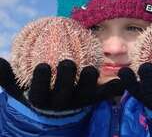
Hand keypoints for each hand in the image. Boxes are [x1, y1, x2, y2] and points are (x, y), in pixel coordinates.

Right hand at [0, 58, 122, 115]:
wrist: (55, 106)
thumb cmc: (37, 91)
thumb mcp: (17, 86)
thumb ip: (6, 77)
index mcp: (44, 99)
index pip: (40, 93)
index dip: (41, 81)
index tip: (43, 66)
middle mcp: (63, 103)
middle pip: (64, 94)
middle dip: (66, 79)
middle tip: (69, 63)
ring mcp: (80, 100)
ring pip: (86, 94)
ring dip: (90, 82)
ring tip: (92, 69)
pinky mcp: (94, 98)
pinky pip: (104, 94)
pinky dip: (113, 88)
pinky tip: (121, 80)